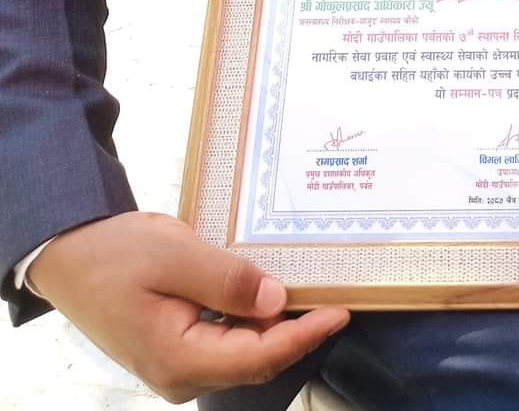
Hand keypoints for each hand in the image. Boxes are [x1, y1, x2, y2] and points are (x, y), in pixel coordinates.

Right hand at [30, 212, 350, 403]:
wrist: (68, 255)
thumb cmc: (115, 254)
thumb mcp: (175, 255)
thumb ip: (227, 281)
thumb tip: (276, 301)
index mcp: (179, 359)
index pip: (258, 357)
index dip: (304, 335)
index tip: (340, 311)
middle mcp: (180, 374)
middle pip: (255, 359)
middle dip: (296, 331)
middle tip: (335, 296)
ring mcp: (177, 364)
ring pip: (242, 350)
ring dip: (275, 324)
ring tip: (311, 291)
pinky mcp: (175, 347)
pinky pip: (224, 339)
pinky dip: (250, 318)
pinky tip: (268, 291)